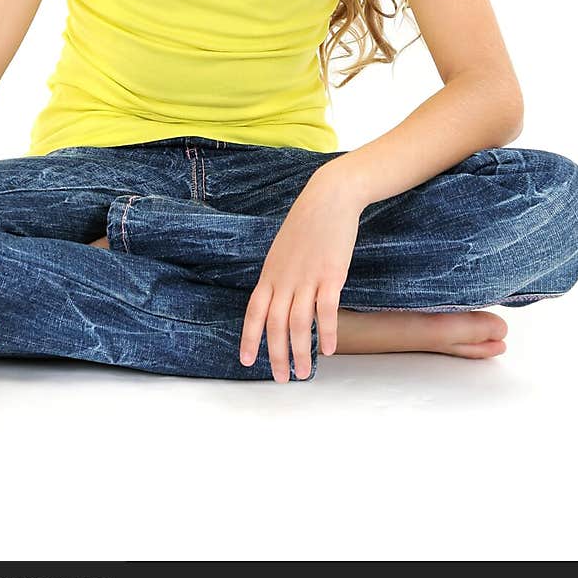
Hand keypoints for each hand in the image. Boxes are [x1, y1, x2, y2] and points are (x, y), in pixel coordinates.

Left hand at [238, 162, 362, 380]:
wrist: (328, 198)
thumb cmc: (307, 224)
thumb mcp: (283, 251)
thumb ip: (280, 276)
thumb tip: (278, 300)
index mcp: (270, 274)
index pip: (254, 312)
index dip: (249, 338)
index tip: (246, 361)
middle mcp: (285, 279)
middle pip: (276, 325)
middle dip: (276, 355)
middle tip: (281, 379)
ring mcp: (307, 278)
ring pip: (299, 323)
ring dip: (301, 352)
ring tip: (304, 372)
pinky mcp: (331, 275)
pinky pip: (326, 310)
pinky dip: (327, 332)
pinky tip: (330, 349)